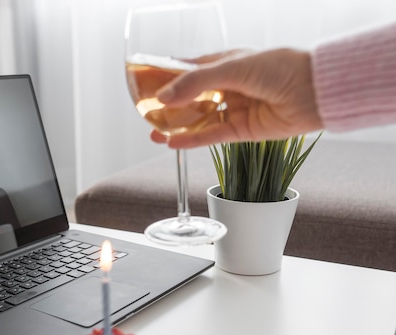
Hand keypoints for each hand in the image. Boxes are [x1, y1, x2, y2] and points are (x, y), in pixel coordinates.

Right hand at [151, 48, 323, 147]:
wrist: (315, 92)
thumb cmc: (280, 68)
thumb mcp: (232, 68)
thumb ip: (196, 83)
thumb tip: (163, 97)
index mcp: (226, 63)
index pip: (190, 70)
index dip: (168, 78)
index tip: (147, 85)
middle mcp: (228, 87)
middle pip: (191, 98)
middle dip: (169, 106)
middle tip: (147, 113)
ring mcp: (234, 109)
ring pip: (198, 120)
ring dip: (176, 126)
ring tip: (154, 133)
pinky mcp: (241, 131)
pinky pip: (211, 137)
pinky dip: (192, 141)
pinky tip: (172, 143)